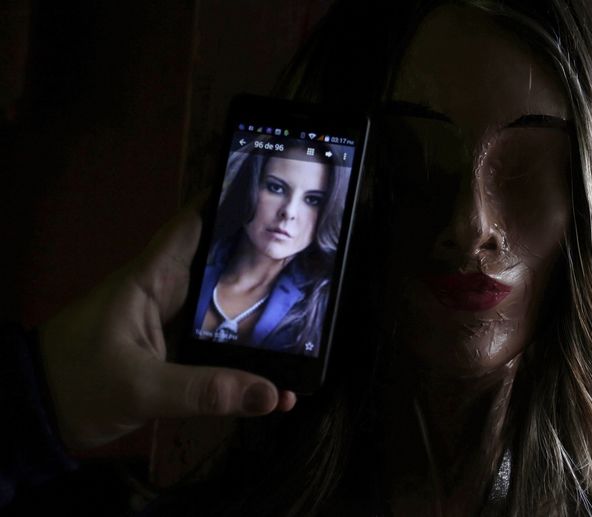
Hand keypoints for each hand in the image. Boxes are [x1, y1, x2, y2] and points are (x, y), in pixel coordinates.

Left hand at [38, 200, 295, 451]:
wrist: (34, 415)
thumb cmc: (76, 384)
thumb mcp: (142, 389)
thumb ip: (207, 392)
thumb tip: (271, 394)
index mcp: (152, 279)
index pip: (192, 224)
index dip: (226, 202)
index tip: (269, 193)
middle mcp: (163, 291)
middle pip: (217, 262)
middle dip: (258, 257)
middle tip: (308, 256)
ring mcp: (165, 319)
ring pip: (218, 301)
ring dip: (253, 305)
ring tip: (302, 306)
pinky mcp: (166, 346)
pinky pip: (211, 337)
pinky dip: (238, 344)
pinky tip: (268, 360)